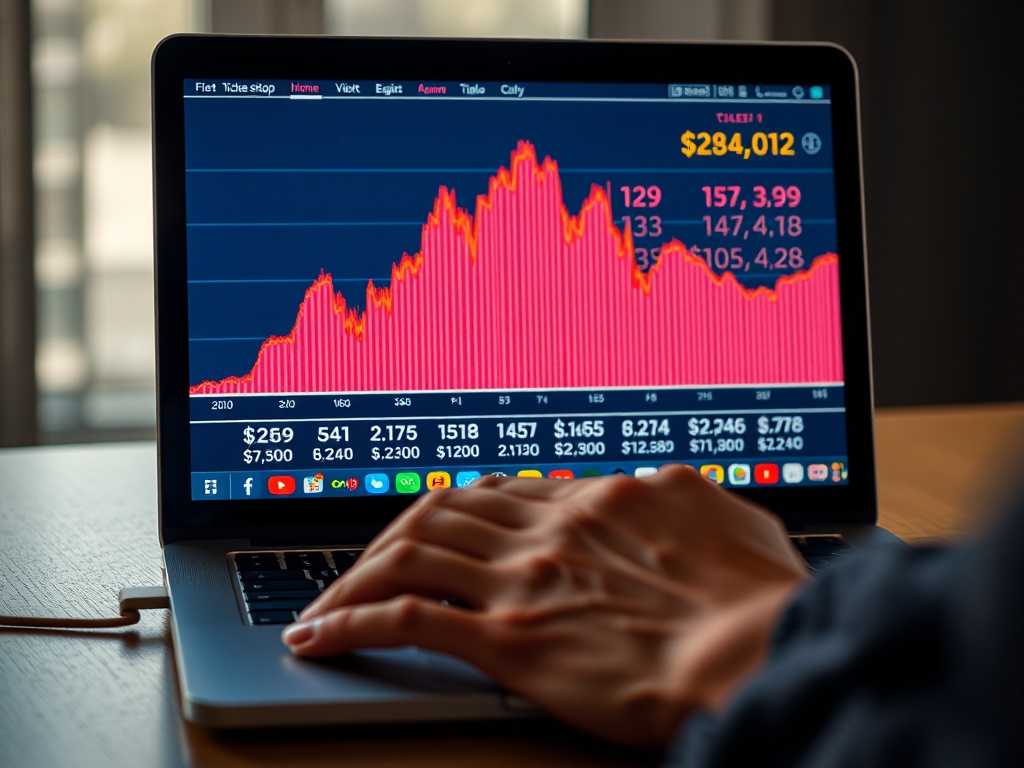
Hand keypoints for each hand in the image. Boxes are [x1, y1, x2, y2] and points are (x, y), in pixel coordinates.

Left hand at [282, 466, 807, 747]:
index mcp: (598, 498)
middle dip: (393, 533)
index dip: (458, 509)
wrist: (758, 652)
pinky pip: (403, 621)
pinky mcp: (507, 641)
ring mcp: (522, 581)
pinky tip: (321, 634)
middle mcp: (548, 529)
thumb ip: (681, 494)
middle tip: (369, 559)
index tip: (439, 529)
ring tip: (325, 597)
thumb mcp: (730, 518)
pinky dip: (350, 623)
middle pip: (441, 511)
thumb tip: (658, 485)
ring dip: (355, 574)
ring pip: (409, 553)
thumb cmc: (758, 598)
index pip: (502, 490)